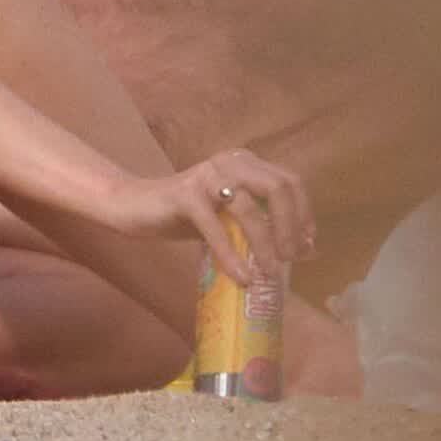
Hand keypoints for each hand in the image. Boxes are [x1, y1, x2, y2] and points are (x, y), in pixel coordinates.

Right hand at [100, 151, 316, 284]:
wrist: (132, 206)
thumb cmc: (183, 214)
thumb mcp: (228, 218)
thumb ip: (259, 225)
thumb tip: (306, 250)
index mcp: (244, 162)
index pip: (289, 181)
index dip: (304, 213)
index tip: (307, 245)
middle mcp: (229, 162)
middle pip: (278, 187)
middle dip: (291, 226)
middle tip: (292, 258)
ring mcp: (206, 177)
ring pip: (248, 207)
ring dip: (265, 243)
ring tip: (270, 272)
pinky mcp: (184, 196)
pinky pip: (215, 228)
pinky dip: (231, 255)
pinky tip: (241, 278)